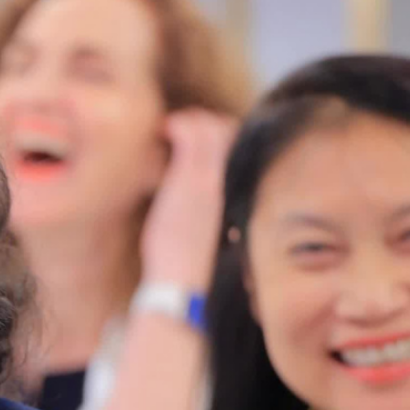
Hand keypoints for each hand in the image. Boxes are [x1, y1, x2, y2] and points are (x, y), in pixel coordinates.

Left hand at [140, 109, 237, 289]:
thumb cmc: (195, 269)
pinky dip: (177, 124)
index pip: (243, 148)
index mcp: (239, 196)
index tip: (206, 139)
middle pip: (230, 130)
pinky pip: (188, 134)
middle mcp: (229, 183)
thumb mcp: (217, 238)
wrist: (185, 288)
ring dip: (191, 121)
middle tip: (186, 130)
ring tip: (172, 129)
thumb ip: (218, 212)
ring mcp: (208, 179)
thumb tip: (222, 214)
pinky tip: (165, 130)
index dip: (227, 136)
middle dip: (208, 122)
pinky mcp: (187, 180)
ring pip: (211, 127)